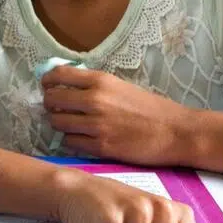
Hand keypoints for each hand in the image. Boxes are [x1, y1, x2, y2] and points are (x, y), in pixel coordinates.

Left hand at [42, 65, 195, 163]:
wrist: (175, 132)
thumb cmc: (151, 108)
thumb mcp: (122, 86)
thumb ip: (96, 86)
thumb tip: (70, 85)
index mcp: (100, 81)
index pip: (58, 75)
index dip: (48, 80)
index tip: (47, 85)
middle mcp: (94, 101)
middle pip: (52, 100)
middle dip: (49, 104)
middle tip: (55, 108)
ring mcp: (96, 125)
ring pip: (58, 123)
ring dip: (59, 123)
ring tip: (69, 124)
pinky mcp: (100, 147)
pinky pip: (71, 143)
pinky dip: (71, 140)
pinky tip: (80, 138)